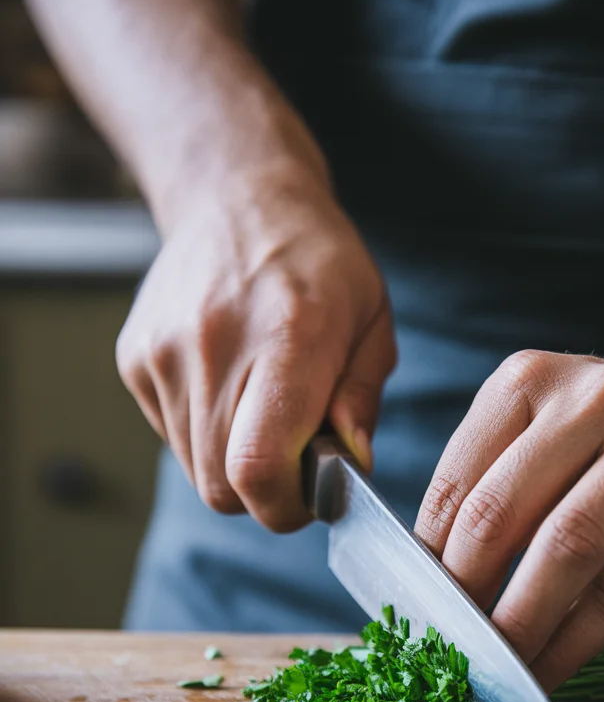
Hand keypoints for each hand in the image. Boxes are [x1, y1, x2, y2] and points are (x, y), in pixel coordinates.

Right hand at [117, 163, 394, 530]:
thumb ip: (361, 400)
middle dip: (264, 494)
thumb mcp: (371, 320)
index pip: (258, 467)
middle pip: (222, 485)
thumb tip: (349, 467)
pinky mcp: (134, 359)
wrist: (235, 196)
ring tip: (263, 413)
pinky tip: (230, 389)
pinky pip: (172, 437)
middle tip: (295, 459)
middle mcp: (214, 347)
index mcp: (287, 338)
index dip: (285, 505)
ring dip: (234, 466)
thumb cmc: (318, 261)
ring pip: (195, 469)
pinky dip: (205, 435)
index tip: (311, 496)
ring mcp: (164, 354)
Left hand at [415, 350, 603, 690]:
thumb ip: (490, 487)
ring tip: (495, 668)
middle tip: (448, 647)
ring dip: (520, 623)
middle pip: (501, 513)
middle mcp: (591, 403)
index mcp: (528, 381)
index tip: (417, 610)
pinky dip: (577, 642)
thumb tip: (432, 588)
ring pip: (567, 549)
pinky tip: (550, 670)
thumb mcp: (543, 431)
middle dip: (465, 594)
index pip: (456, 484)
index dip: (427, 560)